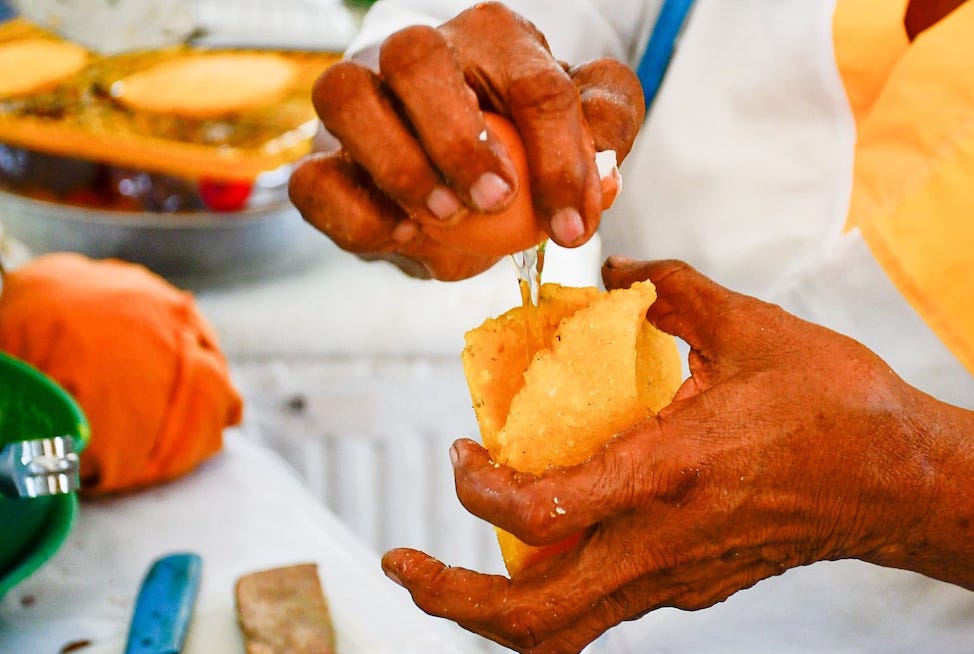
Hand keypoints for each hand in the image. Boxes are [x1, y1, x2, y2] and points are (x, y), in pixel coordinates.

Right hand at [288, 2, 643, 279]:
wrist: (464, 189)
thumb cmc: (528, 148)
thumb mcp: (585, 132)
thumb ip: (605, 129)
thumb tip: (605, 164)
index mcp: (496, 40)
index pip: (534, 84)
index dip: (561, 160)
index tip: (573, 227)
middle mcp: (418, 54)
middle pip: (415, 58)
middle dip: (457, 136)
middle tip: (497, 200)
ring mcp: (361, 100)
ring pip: (344, 95)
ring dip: (397, 164)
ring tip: (447, 216)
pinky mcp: (323, 160)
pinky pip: (311, 180)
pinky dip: (353, 213)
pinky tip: (404, 235)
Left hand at [381, 257, 934, 653]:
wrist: (899, 482)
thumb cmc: (834, 405)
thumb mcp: (749, 327)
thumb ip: (670, 289)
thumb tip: (615, 272)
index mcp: (672, 472)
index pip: (542, 512)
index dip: (478, 490)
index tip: (461, 452)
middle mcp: (664, 543)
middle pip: (532, 616)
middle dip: (449, 598)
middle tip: (402, 562)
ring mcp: (676, 578)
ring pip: (564, 630)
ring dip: (493, 609)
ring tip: (450, 570)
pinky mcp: (690, 588)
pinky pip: (603, 603)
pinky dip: (552, 583)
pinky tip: (547, 533)